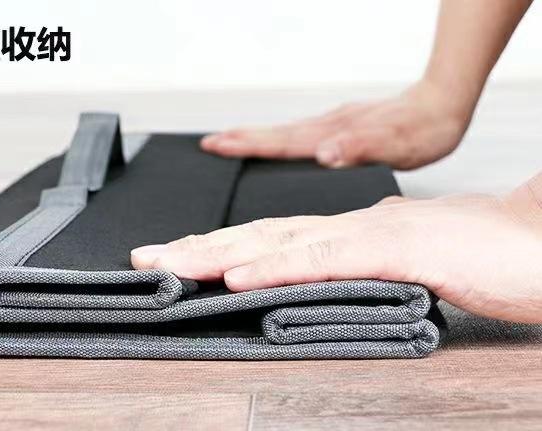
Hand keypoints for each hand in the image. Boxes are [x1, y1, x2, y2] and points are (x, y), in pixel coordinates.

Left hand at [131, 175, 541, 322]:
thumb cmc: (485, 257)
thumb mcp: (409, 271)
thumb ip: (365, 272)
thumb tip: (329, 284)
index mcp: (352, 234)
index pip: (272, 240)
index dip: (219, 249)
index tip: (175, 261)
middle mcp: (351, 226)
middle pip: (260, 237)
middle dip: (197, 249)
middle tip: (145, 261)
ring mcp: (371, 235)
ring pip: (279, 243)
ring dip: (218, 255)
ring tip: (168, 266)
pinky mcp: (396, 250)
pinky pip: (325, 259)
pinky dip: (276, 267)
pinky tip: (236, 276)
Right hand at [200, 80, 473, 169]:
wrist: (442, 103)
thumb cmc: (421, 131)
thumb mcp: (395, 145)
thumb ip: (359, 148)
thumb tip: (325, 154)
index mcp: (332, 136)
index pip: (280, 143)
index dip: (247, 146)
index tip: (215, 145)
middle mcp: (327, 128)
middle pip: (275, 135)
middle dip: (240, 140)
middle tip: (208, 143)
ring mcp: (333, 125)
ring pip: (285, 132)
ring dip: (255, 137)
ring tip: (229, 141)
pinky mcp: (341, 126)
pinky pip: (300, 133)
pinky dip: (279, 137)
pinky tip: (277, 143)